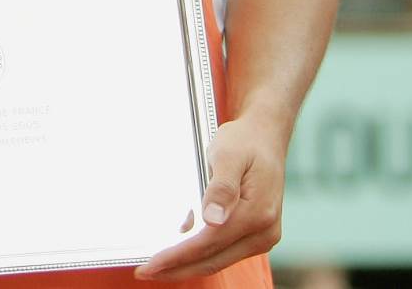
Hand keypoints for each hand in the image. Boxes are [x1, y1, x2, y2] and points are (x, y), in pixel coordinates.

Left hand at [137, 116, 285, 279]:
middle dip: (178, 269)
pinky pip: (224, 251)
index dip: (178, 256)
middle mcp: (263, 232)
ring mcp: (262, 236)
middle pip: (213, 260)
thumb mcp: (228, 155)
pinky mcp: (255, 234)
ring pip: (218, 260)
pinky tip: (177, 253)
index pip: (208, 244)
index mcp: (257, 214)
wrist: (265, 137)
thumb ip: (221, 188)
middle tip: (145, 273)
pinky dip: (200, 255)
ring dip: (188, 265)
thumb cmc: (244, 143)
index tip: (151, 264)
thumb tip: (213, 220)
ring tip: (158, 267)